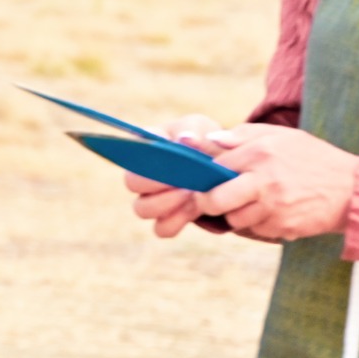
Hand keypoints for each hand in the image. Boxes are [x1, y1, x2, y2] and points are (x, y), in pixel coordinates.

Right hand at [125, 114, 221, 238]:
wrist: (228, 169)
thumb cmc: (209, 142)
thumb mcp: (204, 129)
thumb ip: (194, 130)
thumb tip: (186, 139)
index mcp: (146, 145)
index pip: (130, 149)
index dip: (146, 154)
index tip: (172, 154)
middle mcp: (142, 173)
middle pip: (131, 182)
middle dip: (156, 183)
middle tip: (183, 181)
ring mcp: (153, 198)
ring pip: (141, 209)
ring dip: (165, 204)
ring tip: (192, 195)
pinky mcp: (168, 219)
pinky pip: (162, 229)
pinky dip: (176, 222)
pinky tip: (195, 211)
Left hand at [192, 123, 358, 242]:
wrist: (353, 189)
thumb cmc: (312, 158)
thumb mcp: (280, 135)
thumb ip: (242, 135)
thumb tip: (210, 139)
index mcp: (259, 154)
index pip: (214, 167)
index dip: (204, 174)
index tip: (203, 178)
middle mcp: (264, 181)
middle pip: (215, 200)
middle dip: (206, 201)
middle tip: (209, 199)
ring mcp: (274, 207)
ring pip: (233, 218)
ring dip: (234, 213)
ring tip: (248, 202)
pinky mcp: (284, 227)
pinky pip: (256, 229)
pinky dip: (257, 223)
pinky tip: (270, 211)